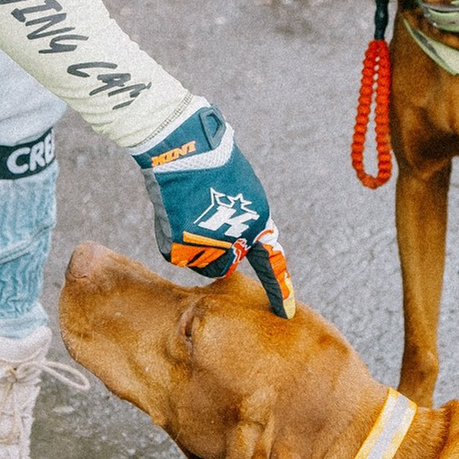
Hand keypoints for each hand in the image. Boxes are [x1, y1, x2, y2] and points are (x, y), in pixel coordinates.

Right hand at [132, 105, 296, 316]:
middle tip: (201, 220)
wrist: (182, 146)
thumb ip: (240, 221)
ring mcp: (209, 244)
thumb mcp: (240, 189)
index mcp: (257, 219)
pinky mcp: (182, 246)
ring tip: (186, 211)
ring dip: (193, 245)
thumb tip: (228, 248)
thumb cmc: (210, 161)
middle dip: (215, 252)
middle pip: (226, 265)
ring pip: (201, 263)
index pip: (272, 261)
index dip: (280, 289)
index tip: (286, 312)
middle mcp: (236, 237)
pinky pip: (177, 255)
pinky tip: (172, 213)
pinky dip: (172, 238)